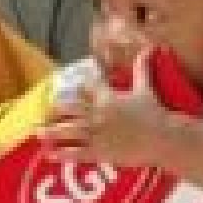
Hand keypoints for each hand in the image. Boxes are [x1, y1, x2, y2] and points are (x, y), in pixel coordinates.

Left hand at [40, 53, 178, 172]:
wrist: (164, 139)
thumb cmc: (155, 112)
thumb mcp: (146, 88)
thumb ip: (142, 68)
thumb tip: (149, 47)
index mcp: (106, 96)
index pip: (84, 87)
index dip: (75, 86)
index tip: (66, 89)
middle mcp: (97, 114)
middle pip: (68, 108)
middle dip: (55, 110)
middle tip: (46, 112)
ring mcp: (96, 134)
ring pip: (67, 131)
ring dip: (50, 132)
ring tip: (38, 132)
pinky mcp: (99, 152)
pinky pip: (76, 153)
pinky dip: (61, 154)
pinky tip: (49, 154)